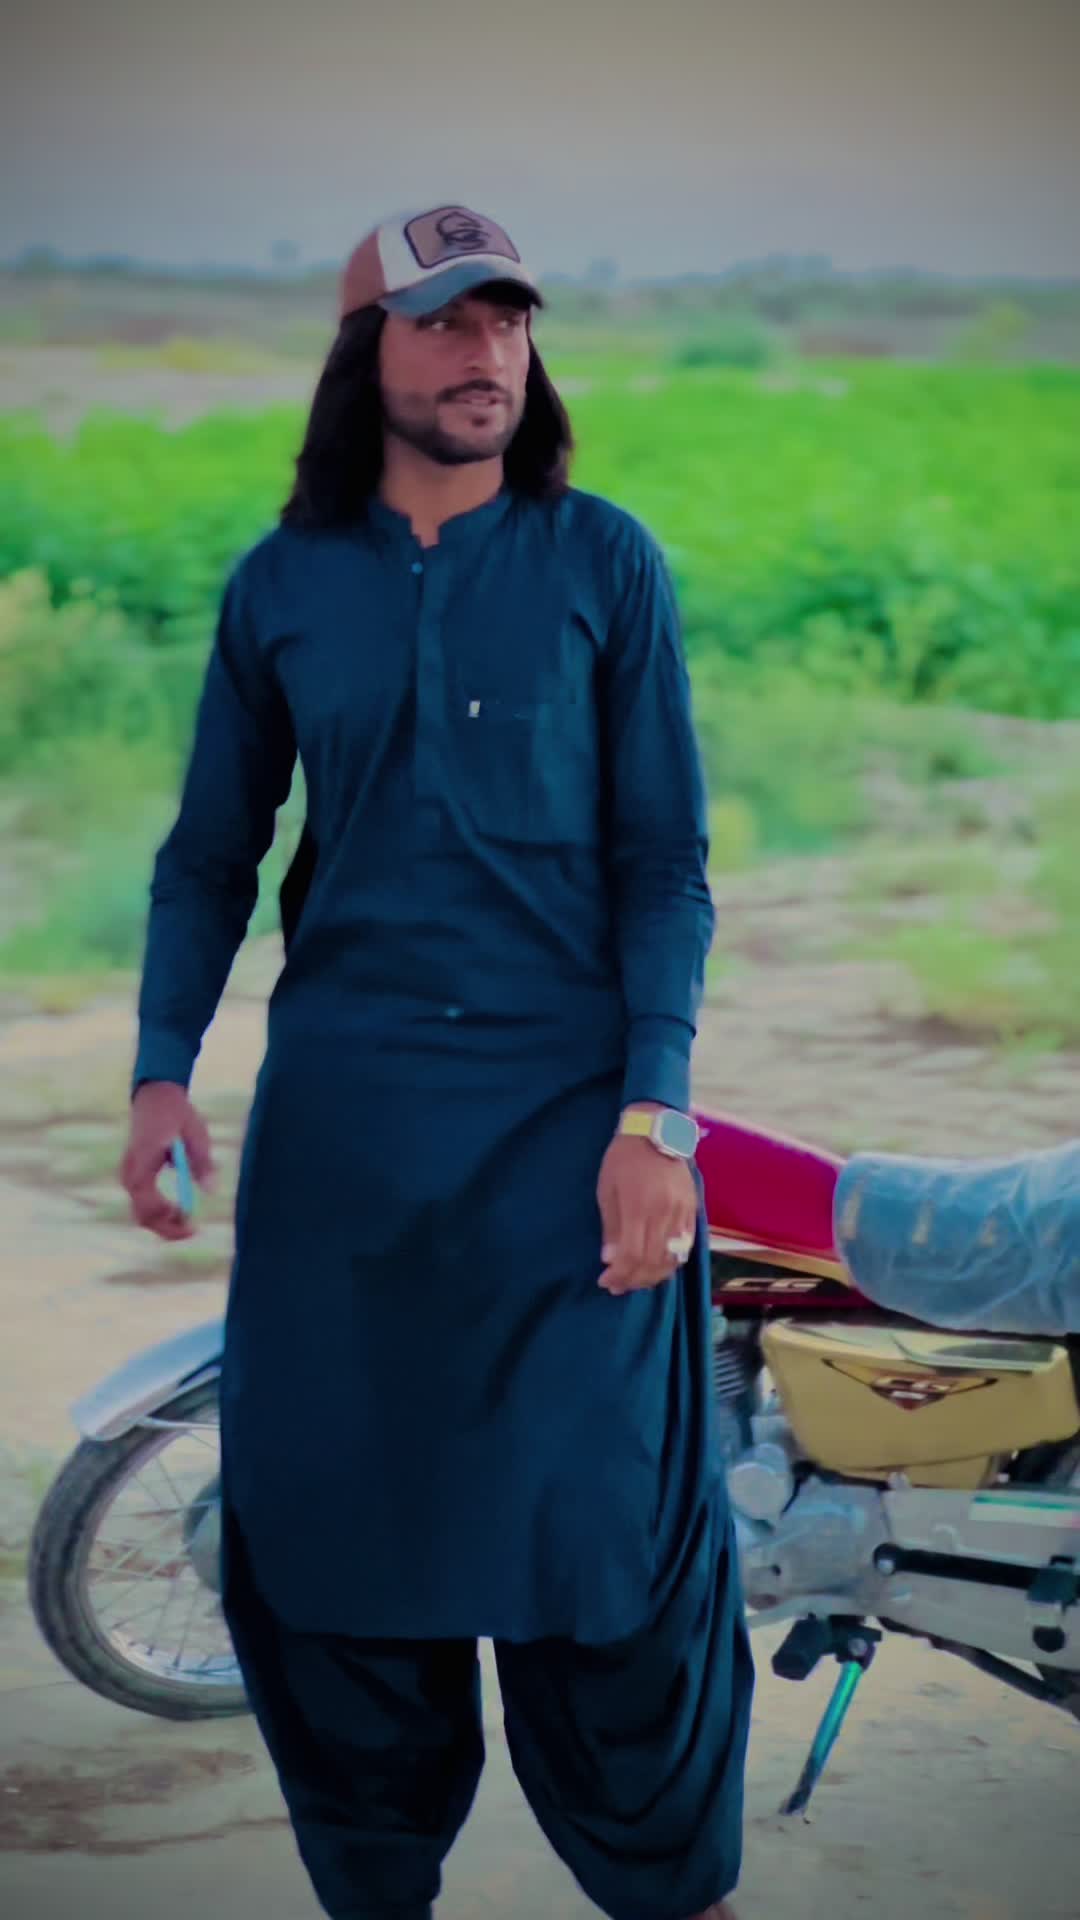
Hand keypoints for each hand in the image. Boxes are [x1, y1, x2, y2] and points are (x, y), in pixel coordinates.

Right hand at [120, 1082, 215, 1240]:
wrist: (155, 1095)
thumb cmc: (177, 1113)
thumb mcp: (196, 1133)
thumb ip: (202, 1161)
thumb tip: (212, 1191)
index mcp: (142, 1163)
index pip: (148, 1206)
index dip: (169, 1222)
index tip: (192, 1224)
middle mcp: (129, 1172)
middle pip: (142, 1215)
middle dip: (166, 1228)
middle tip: (194, 1229)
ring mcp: (128, 1174)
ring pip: (140, 1212)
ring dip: (163, 1221)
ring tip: (189, 1217)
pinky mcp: (133, 1175)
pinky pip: (142, 1202)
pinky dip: (158, 1211)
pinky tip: (178, 1208)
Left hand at [597, 1107, 697, 1295]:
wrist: (656, 1132)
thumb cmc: (623, 1159)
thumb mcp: (607, 1190)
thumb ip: (611, 1227)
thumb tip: (610, 1259)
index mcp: (639, 1208)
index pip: (632, 1256)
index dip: (619, 1275)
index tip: (605, 1281)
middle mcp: (664, 1214)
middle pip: (653, 1262)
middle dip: (633, 1280)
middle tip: (617, 1285)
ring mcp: (682, 1213)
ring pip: (672, 1258)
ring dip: (653, 1276)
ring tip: (635, 1279)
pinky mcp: (692, 1210)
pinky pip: (685, 1246)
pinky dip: (671, 1262)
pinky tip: (657, 1266)